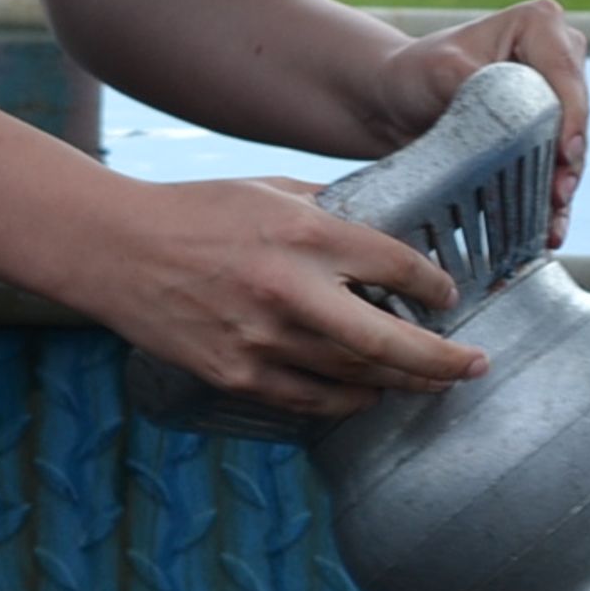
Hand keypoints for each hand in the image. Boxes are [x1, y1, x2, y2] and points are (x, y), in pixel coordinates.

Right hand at [67, 173, 488, 420]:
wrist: (113, 248)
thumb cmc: (197, 210)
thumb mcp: (273, 190)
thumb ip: (333, 208)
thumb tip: (388, 218)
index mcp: (306, 234)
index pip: (397, 266)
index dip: (435, 286)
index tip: (450, 296)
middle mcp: (291, 290)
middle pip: (389, 343)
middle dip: (444, 361)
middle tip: (476, 366)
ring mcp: (261, 339)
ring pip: (354, 377)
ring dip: (399, 383)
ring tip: (430, 382)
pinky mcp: (235, 373)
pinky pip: (308, 399)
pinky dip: (345, 400)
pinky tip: (367, 395)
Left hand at [369, 0, 589, 242]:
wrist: (396, 102)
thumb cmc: (414, 73)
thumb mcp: (440, 68)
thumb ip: (478, 82)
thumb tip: (511, 115)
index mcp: (540, 25)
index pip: (566, 74)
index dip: (572, 116)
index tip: (566, 153)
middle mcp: (559, 56)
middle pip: (576, 113)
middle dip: (569, 158)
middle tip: (560, 194)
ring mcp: (557, 97)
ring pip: (572, 146)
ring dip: (564, 186)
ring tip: (555, 224)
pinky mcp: (547, 133)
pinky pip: (557, 168)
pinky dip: (553, 201)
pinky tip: (551, 230)